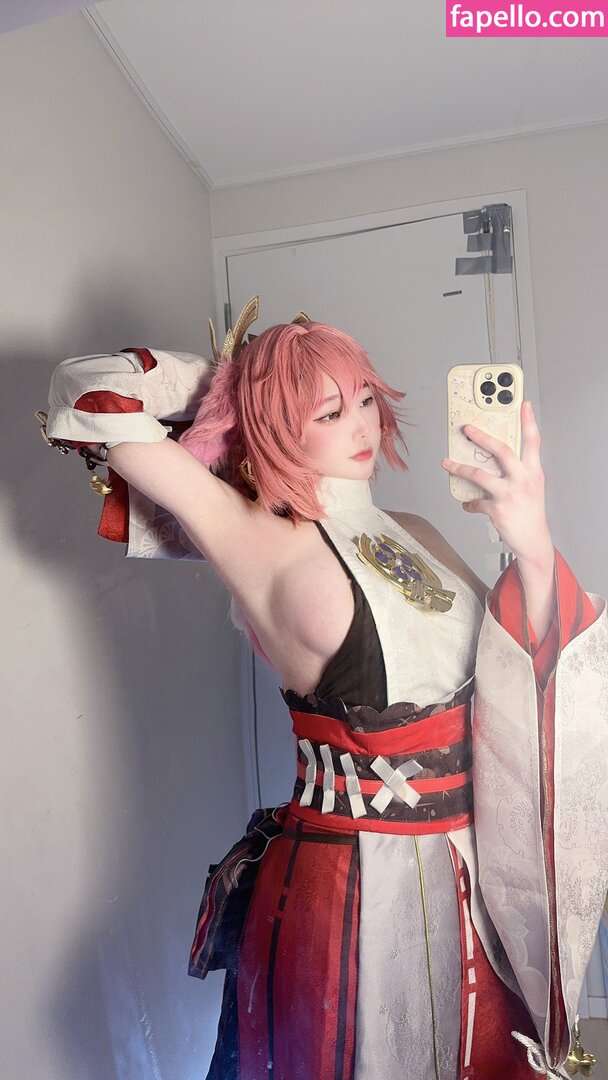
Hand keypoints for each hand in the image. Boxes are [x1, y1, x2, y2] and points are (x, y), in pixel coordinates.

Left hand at [440, 401, 552, 563]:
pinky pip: (476, 502)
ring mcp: (510, 495)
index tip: (523, 404)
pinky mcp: (498, 510)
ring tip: (447, 464)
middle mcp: (523, 480)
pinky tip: (467, 504)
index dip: (529, 421)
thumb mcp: (531, 486)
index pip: (533, 441)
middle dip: (482, 437)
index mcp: (534, 472)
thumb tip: (494, 456)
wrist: (533, 540)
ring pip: (480, 475)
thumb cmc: (530, 511)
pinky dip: (469, 503)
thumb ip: (518, 469)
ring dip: (460, 468)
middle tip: (467, 428)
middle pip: (502, 451)